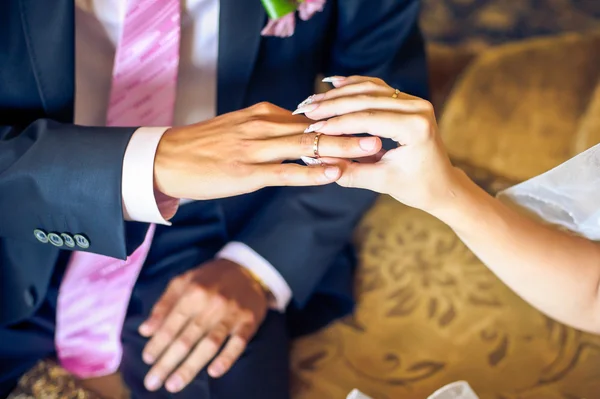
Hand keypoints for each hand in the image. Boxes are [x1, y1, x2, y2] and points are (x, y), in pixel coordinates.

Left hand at [138, 259, 268, 392]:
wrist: (248, 269)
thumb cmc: (210, 278)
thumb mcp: (183, 282)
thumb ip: (163, 305)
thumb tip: (145, 331)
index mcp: (193, 292)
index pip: (171, 324)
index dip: (157, 344)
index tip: (146, 360)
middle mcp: (211, 304)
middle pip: (187, 339)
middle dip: (167, 363)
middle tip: (153, 383)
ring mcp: (232, 314)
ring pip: (209, 345)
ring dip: (190, 367)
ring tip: (174, 385)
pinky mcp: (249, 322)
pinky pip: (238, 343)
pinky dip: (227, 358)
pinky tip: (214, 372)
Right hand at [153, 102, 381, 199]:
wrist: (166, 158)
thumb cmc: (205, 146)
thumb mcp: (240, 127)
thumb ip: (271, 129)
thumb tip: (300, 130)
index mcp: (264, 114)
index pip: (311, 116)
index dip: (341, 122)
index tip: (367, 126)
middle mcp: (264, 126)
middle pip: (317, 126)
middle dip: (353, 129)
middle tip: (384, 131)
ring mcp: (256, 149)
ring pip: (307, 145)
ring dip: (343, 147)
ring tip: (372, 149)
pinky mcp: (247, 172)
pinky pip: (286, 171)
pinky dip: (312, 171)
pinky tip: (334, 173)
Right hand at [294, 76, 461, 212]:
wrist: (442, 184)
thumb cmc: (415, 187)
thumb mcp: (380, 183)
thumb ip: (347, 171)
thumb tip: (314, 159)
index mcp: (415, 128)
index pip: (367, 119)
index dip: (336, 122)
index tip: (310, 128)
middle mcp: (418, 108)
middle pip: (366, 98)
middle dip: (332, 104)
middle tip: (304, 109)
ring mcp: (414, 101)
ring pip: (369, 88)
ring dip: (339, 93)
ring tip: (312, 100)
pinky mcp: (408, 100)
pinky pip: (376, 87)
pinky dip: (353, 85)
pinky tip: (332, 83)